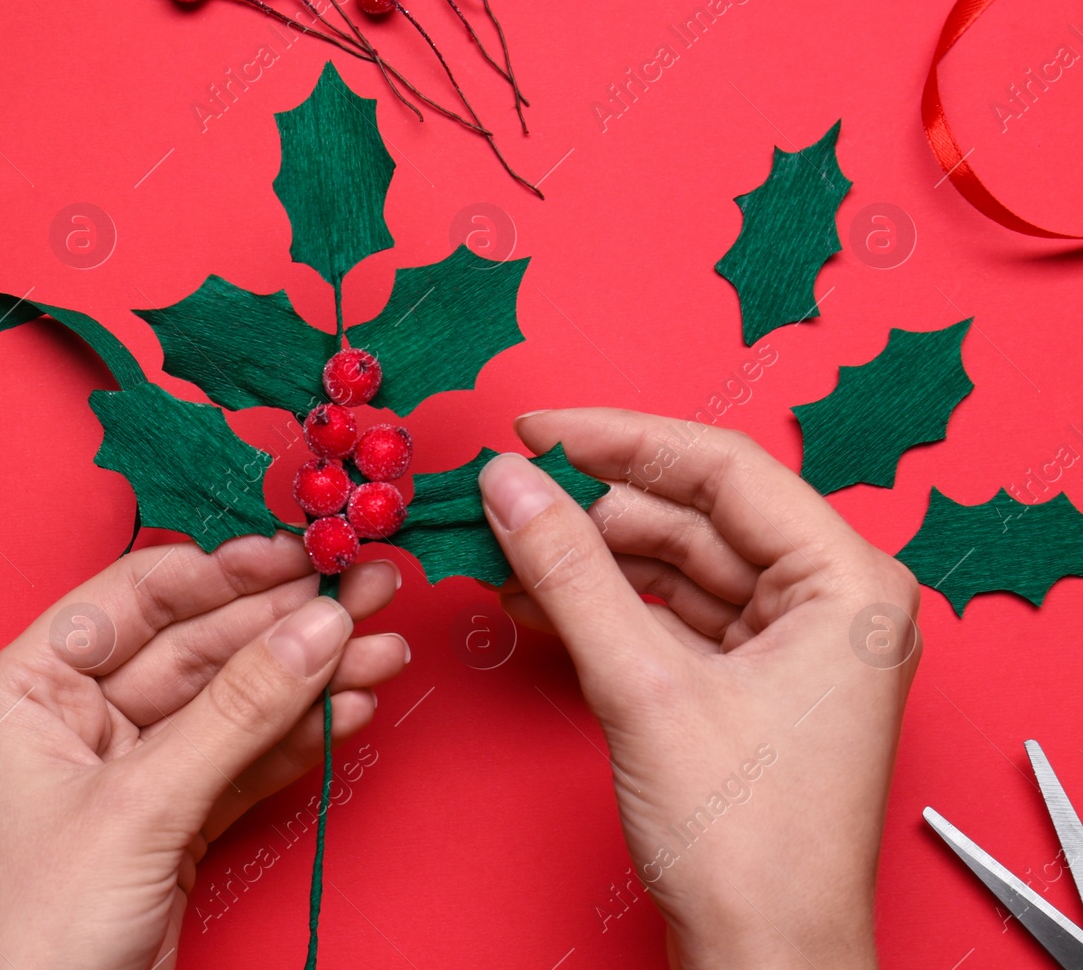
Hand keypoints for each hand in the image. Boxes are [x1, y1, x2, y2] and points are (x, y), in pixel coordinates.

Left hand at [0, 534, 407, 969]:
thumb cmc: (31, 934)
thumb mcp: (140, 806)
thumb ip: (236, 712)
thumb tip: (315, 630)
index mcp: (29, 686)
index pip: (140, 595)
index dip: (228, 571)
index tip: (304, 555)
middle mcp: (76, 717)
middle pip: (199, 646)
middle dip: (287, 624)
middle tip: (368, 594)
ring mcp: (128, 771)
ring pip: (232, 703)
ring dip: (308, 679)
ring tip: (382, 651)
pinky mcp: (169, 822)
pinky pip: (243, 760)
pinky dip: (298, 738)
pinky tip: (348, 710)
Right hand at [479, 409, 919, 969]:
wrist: (764, 959)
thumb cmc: (749, 843)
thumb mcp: (644, 686)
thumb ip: (570, 571)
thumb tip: (511, 484)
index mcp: (846, 582)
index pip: (724, 467)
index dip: (620, 440)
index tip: (535, 431)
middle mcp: (828, 600)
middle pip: (693, 514)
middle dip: (590, 509)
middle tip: (502, 498)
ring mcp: (789, 643)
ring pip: (672, 563)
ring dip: (585, 559)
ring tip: (501, 550)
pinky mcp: (749, 681)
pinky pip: (665, 615)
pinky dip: (600, 605)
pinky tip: (531, 597)